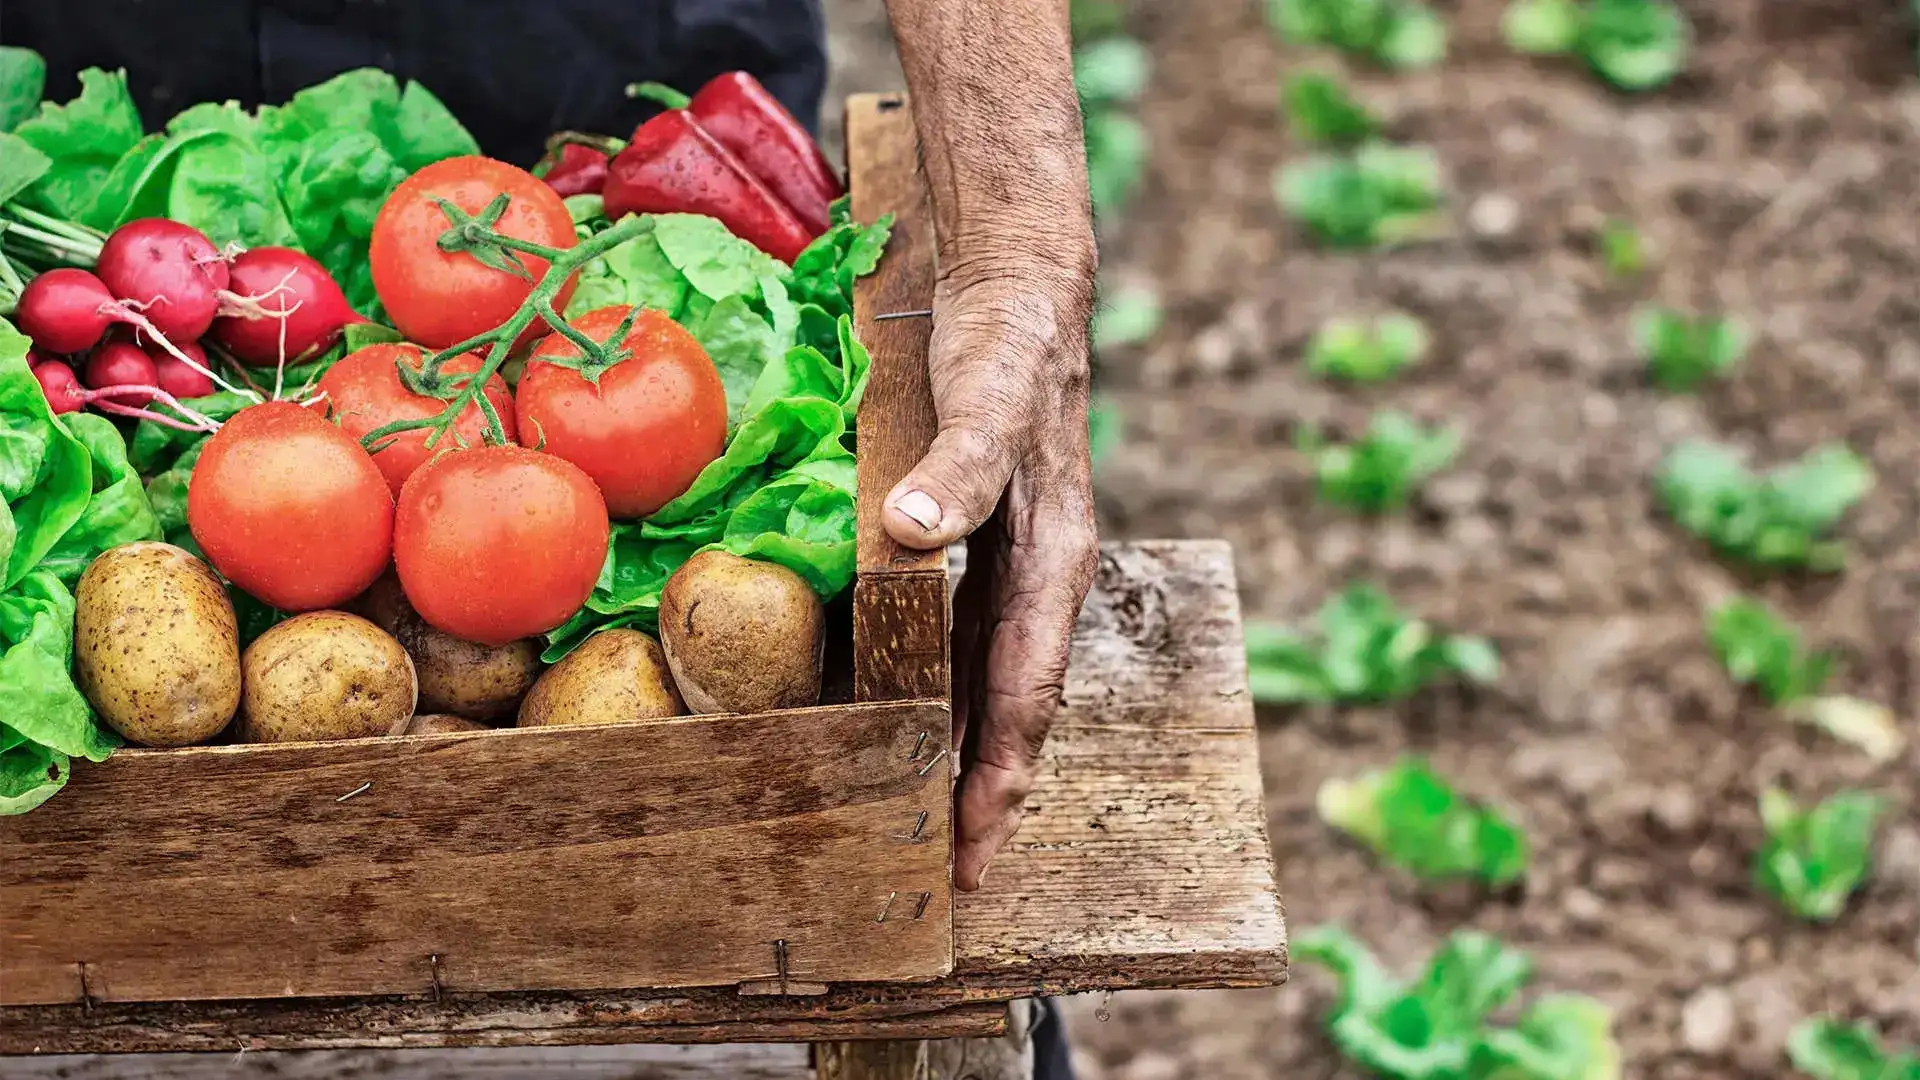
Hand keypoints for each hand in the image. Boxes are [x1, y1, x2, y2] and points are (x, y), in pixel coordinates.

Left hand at [882, 254, 1098, 891]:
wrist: (1023, 287)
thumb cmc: (1009, 344)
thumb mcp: (986, 401)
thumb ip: (956, 470)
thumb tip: (911, 533)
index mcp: (1054, 558)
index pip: (1027, 691)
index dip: (1000, 774)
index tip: (973, 847)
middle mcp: (1041, 573)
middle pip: (1016, 705)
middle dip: (989, 789)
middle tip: (953, 870)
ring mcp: (1015, 562)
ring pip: (994, 680)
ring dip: (969, 751)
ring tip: (935, 819)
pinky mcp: (986, 543)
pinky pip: (969, 637)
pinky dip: (947, 690)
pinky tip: (913, 717)